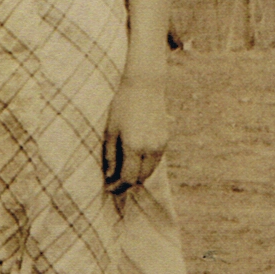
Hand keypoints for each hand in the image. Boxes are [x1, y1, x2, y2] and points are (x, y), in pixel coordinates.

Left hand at [102, 72, 168, 195]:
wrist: (145, 85)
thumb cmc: (122, 106)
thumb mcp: (110, 131)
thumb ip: (110, 155)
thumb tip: (110, 175)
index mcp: (134, 147)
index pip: (128, 178)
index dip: (118, 186)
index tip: (108, 187)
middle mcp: (150, 149)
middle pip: (140, 178)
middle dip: (127, 184)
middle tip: (114, 183)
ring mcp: (160, 145)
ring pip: (150, 172)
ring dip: (137, 176)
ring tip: (124, 174)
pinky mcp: (165, 140)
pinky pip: (156, 161)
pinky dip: (145, 166)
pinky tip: (135, 162)